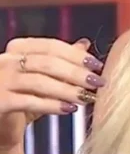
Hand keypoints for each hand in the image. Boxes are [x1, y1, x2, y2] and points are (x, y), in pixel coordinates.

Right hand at [0, 38, 104, 152]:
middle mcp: (5, 61)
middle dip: (76, 73)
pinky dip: (52, 105)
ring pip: (40, 81)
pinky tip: (69, 109)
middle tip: (97, 82)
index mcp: (16, 49)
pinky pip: (29, 101)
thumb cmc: (20, 97)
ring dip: (68, 90)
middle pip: (47, 62)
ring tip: (86, 97)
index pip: (51, 46)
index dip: (76, 55)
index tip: (96, 64)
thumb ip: (60, 60)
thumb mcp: (43, 77)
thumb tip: (84, 44)